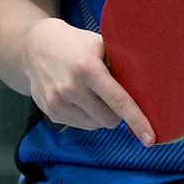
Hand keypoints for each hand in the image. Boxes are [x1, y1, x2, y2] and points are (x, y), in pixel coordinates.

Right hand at [21, 17, 154, 144]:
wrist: (34, 47)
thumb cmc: (76, 44)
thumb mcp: (99, 45)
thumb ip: (120, 65)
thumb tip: (145, 89)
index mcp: (88, 69)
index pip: (119, 101)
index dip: (137, 120)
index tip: (150, 139)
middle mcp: (71, 89)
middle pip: (110, 120)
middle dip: (117, 112)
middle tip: (112, 95)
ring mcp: (58, 103)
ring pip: (96, 125)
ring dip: (101, 115)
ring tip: (92, 93)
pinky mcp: (51, 113)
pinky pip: (81, 125)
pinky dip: (87, 116)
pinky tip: (79, 98)